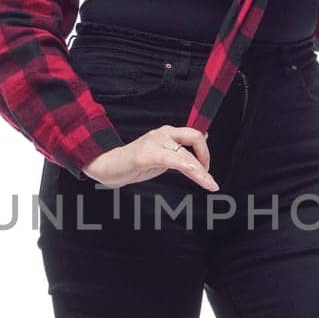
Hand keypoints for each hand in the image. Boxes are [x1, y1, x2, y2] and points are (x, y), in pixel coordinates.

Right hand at [82, 124, 218, 191]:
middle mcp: (162, 134)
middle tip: (209, 181)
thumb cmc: (136, 162)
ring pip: (184, 153)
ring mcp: (153, 143)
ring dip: (199, 170)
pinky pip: (169, 159)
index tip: (207, 170)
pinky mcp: (143, 155)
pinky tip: (193, 172)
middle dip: (207, 160)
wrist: (109, 166)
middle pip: (195, 139)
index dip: (206, 152)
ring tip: (209, 183)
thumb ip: (182, 148)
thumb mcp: (164, 155)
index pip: (195, 135)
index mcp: (168, 133)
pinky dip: (184, 166)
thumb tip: (205, 137)